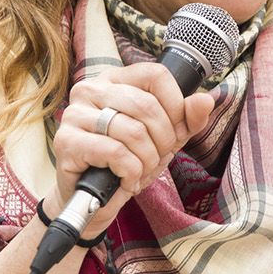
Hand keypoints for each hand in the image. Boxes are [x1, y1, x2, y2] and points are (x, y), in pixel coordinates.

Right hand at [47, 62, 215, 238]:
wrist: (93, 199)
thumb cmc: (126, 162)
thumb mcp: (164, 138)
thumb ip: (186, 119)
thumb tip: (205, 100)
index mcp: (115, 79)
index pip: (156, 75)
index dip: (175, 105)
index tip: (173, 130)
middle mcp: (91, 89)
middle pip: (147, 105)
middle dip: (163, 140)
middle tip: (156, 158)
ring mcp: (75, 113)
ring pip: (133, 132)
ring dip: (147, 161)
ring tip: (139, 171)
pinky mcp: (67, 141)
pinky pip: (116, 153)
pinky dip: (131, 173)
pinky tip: (126, 180)